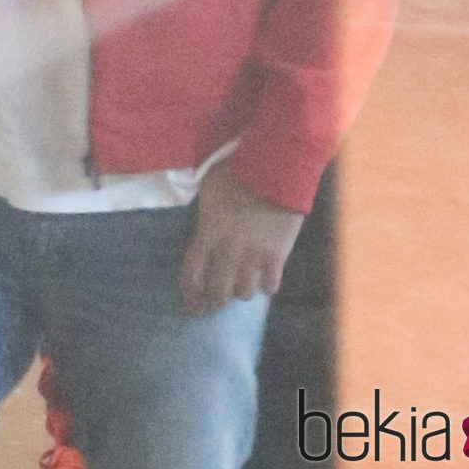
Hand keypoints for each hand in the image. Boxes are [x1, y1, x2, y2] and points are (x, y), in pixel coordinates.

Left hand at [179, 167, 303, 313]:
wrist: (274, 166)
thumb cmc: (237, 169)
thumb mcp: (208, 186)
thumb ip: (203, 210)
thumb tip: (198, 217)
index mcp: (208, 232)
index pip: (192, 273)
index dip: (191, 291)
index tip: (191, 301)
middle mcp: (228, 251)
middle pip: (218, 292)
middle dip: (215, 300)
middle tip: (216, 302)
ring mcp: (253, 256)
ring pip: (244, 293)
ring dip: (241, 290)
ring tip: (242, 285)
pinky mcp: (277, 255)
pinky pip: (270, 285)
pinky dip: (266, 285)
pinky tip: (265, 278)